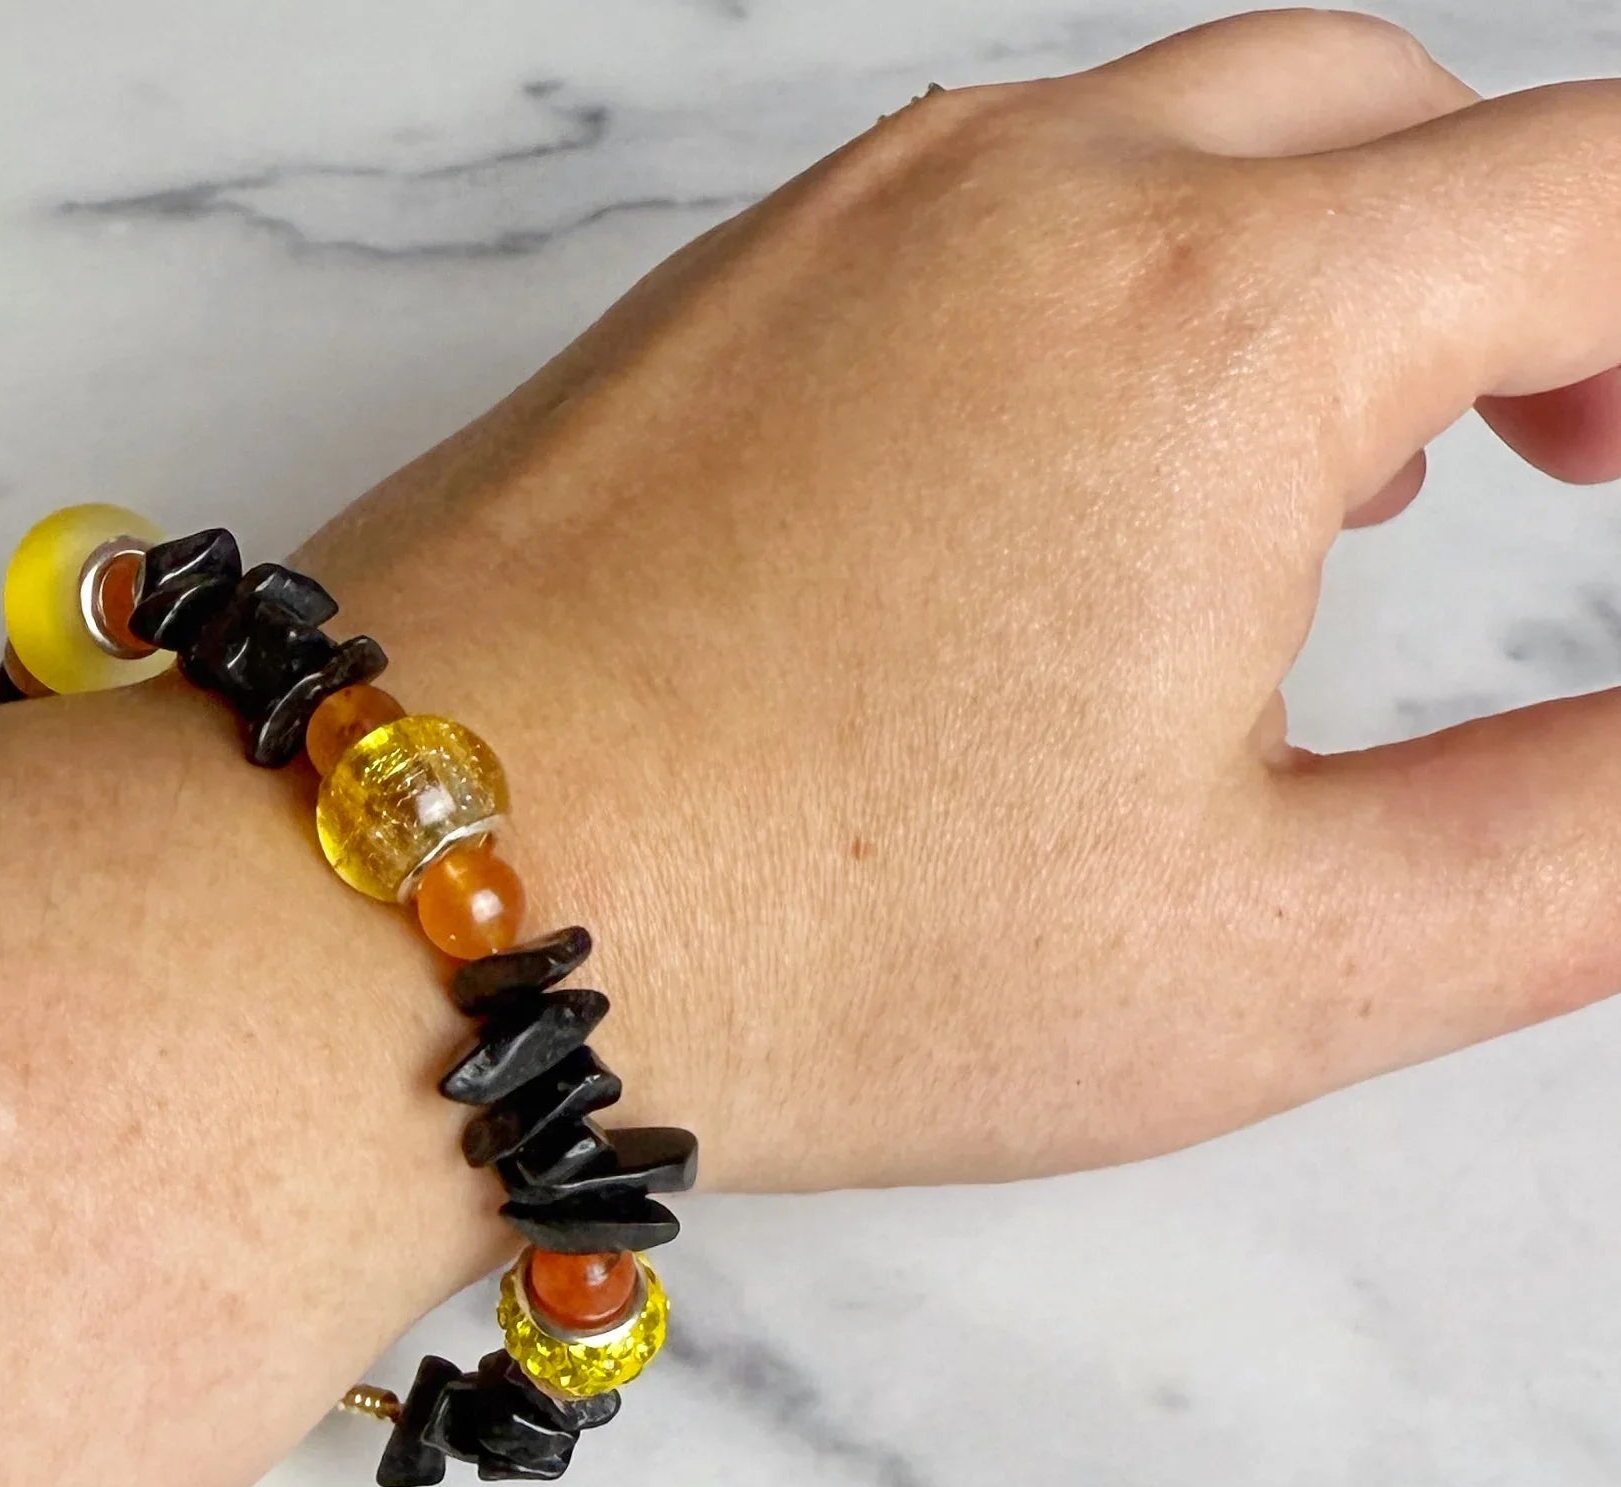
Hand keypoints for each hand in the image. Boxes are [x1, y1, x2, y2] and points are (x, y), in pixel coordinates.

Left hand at [298, 10, 1620, 1189]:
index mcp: (1208, 323)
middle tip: (1569, 459)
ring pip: (1176, 131)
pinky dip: (1119, 274)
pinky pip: (986, 200)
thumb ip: (1565, 847)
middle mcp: (1022, 199)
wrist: (393, 901)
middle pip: (1392, 119)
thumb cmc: (808, 941)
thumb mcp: (1261, 958)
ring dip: (1322, 256)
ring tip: (1349, 468)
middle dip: (1530, 264)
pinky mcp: (716, 296)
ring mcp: (840, 225)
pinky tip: (1079, 465)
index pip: (1593, 198)